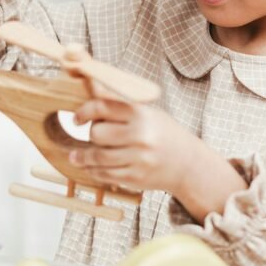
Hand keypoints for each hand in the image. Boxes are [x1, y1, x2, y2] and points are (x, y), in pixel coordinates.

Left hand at [69, 99, 199, 195]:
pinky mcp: (136, 178)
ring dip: (83, 158)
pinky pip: (105, 174)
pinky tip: (90, 168)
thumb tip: (90, 87)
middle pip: (97, 133)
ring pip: (97, 157)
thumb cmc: (164, 134)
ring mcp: (138, 159)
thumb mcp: (147, 113)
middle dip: (90, 135)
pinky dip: (93, 171)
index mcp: (142, 114)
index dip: (84, 112)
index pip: (102, 107)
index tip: (77, 118)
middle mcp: (140, 136)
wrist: (188, 163)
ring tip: (77, 157)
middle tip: (93, 136)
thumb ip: (119, 104)